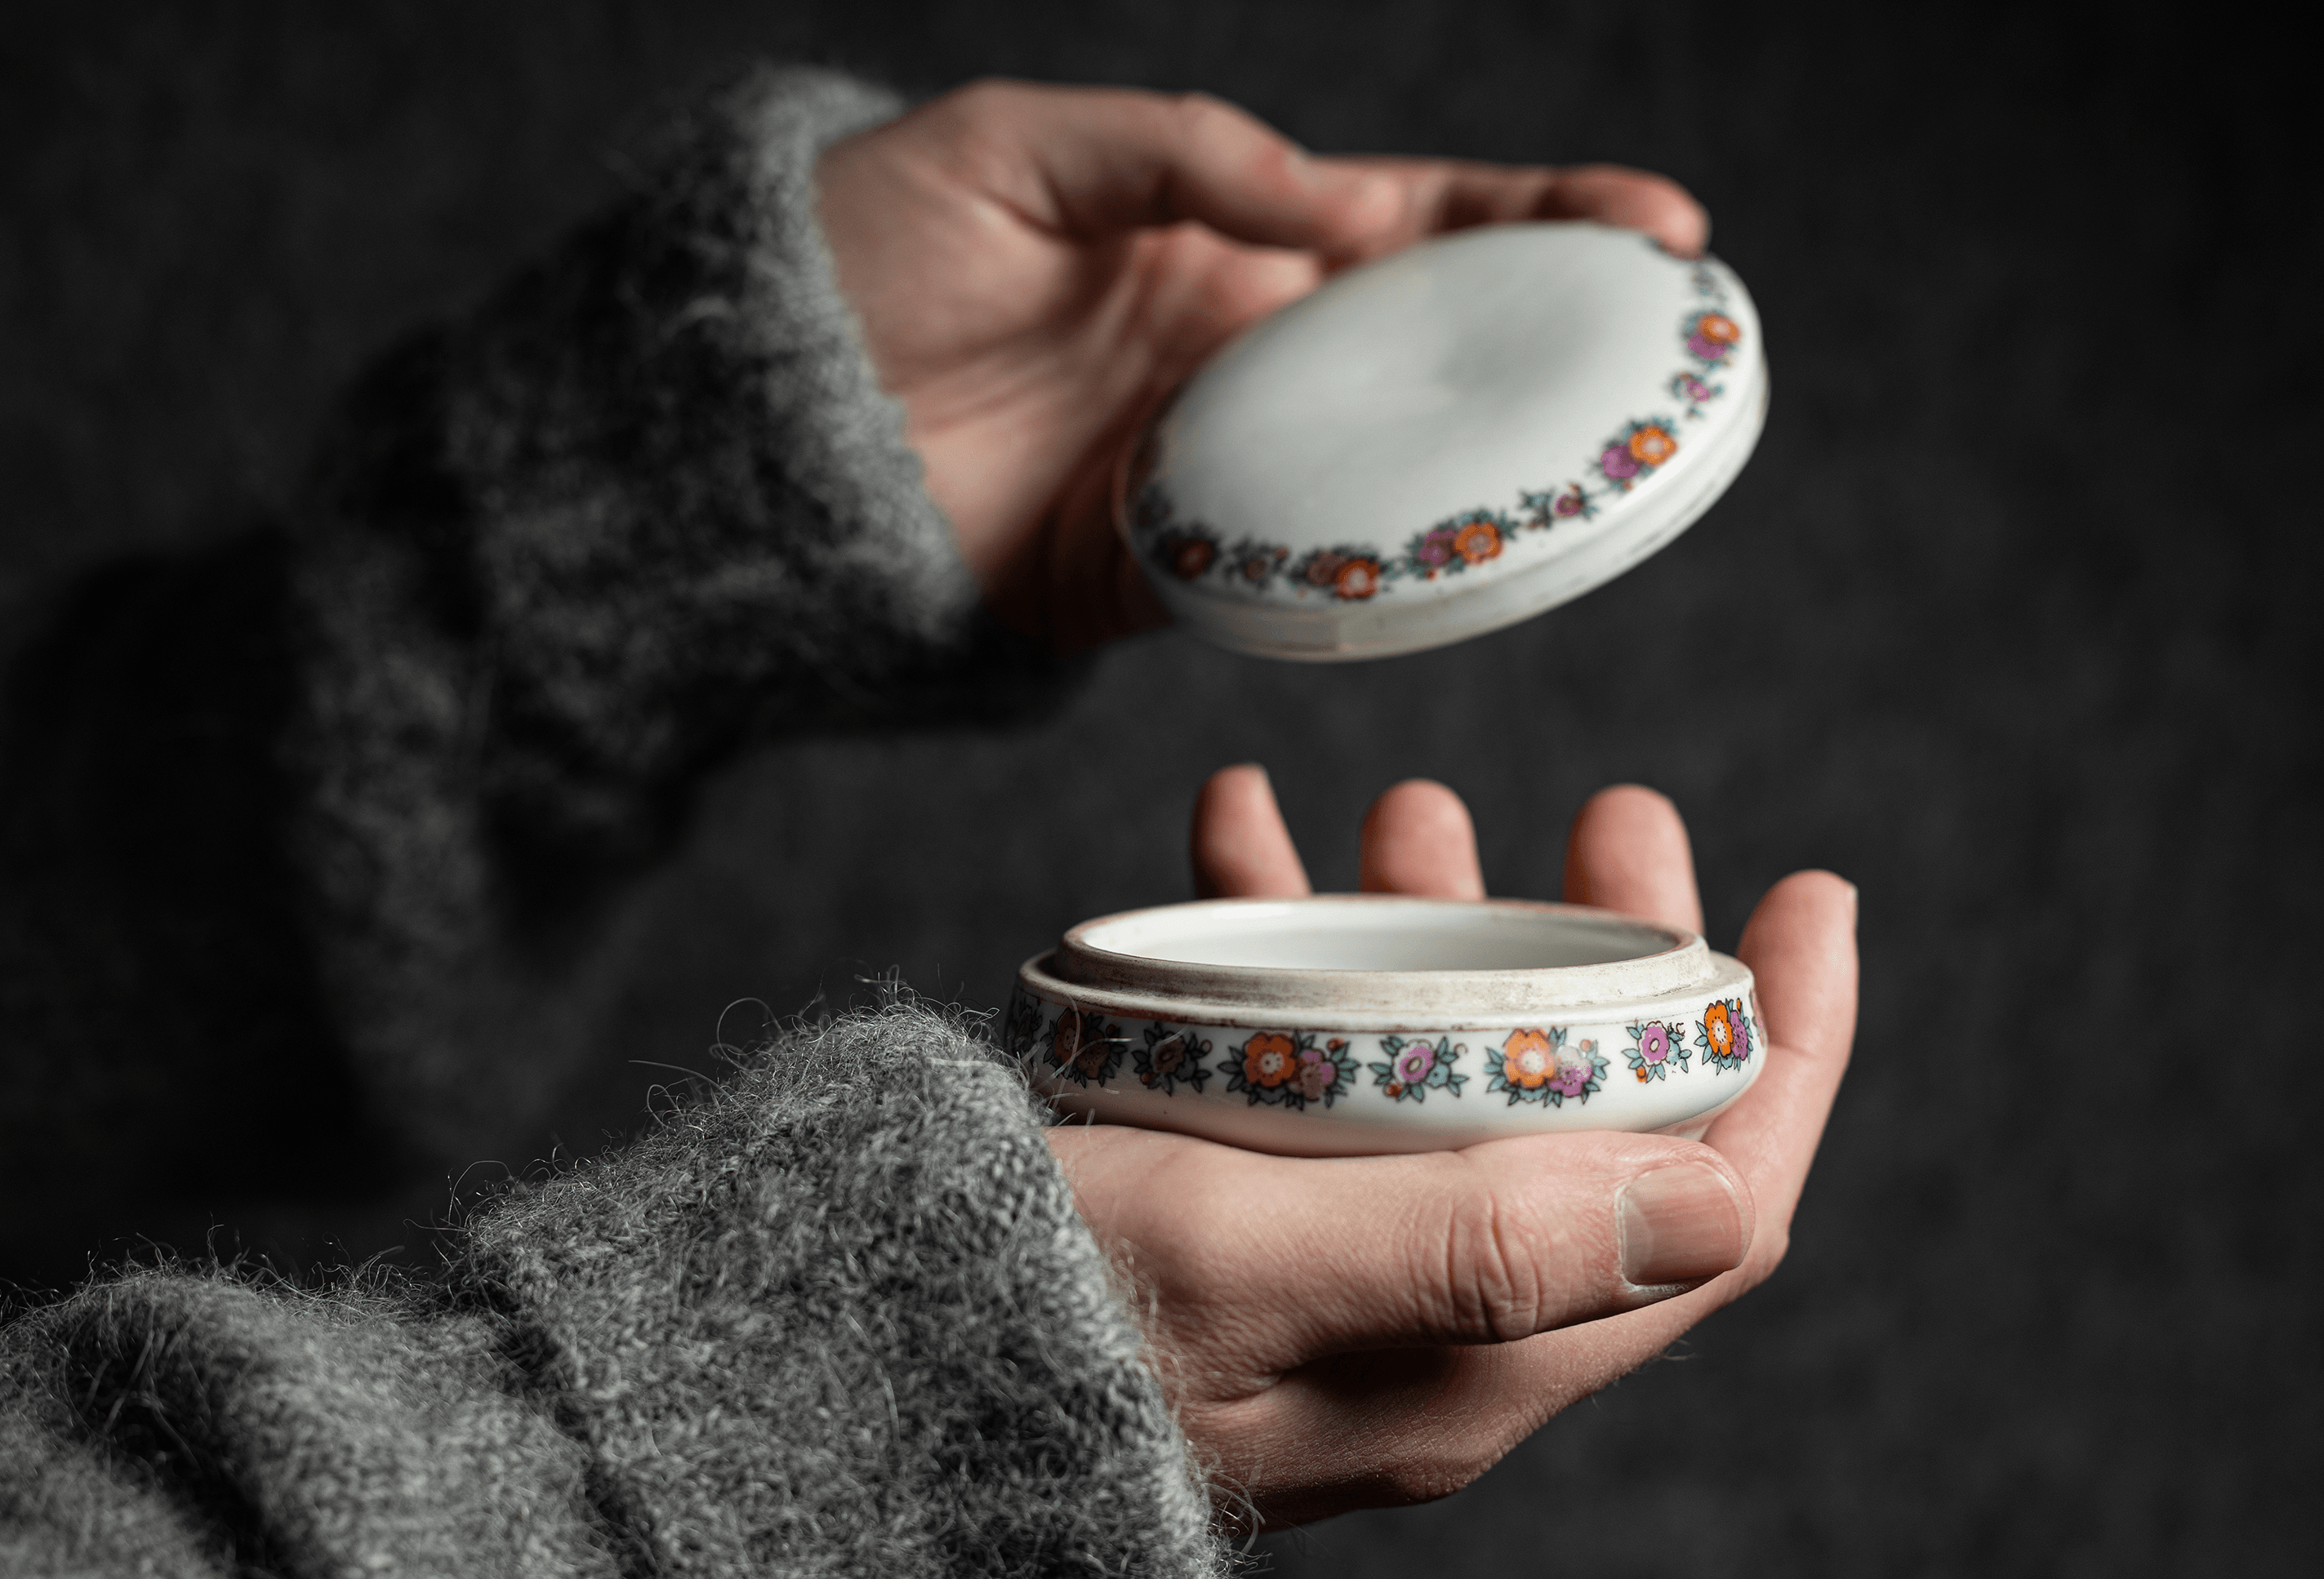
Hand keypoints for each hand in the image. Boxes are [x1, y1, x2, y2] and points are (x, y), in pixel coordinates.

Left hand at [815, 82, 1705, 650]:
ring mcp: (1205, 473)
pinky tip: (1459, 568)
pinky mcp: (1153, 581)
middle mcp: (1235, 359)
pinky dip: (1371, 581)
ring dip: (1494, 478)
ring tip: (1611, 469)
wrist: (740, 427)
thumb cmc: (861, 254)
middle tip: (1682, 350)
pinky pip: (1288, 585)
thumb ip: (1183, 155)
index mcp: (1220, 238)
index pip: (1412, 220)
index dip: (1541, 216)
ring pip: (1384, 479)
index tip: (1658, 221)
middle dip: (1561, 349)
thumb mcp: (1017, 150)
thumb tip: (1343, 203)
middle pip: (1432, 354)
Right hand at [1046, 767, 1856, 1526]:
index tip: (1808, 898)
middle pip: (1588, 1116)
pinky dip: (1287, 948)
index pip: (1708, 1209)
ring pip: (1446, 1073)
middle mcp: (1431, 1315)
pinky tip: (1236, 844)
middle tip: (1610, 815)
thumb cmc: (1047, 1321)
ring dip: (1447, 932)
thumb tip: (1718, 1202)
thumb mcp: (1262, 1264)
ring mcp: (1334, 1260)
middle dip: (1614, 953)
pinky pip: (1300, 1066)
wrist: (868, 1369)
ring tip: (1406, 811)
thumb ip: (1484, 1245)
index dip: (1784, 1053)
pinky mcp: (1235, 1214)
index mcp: (1480, 1354)